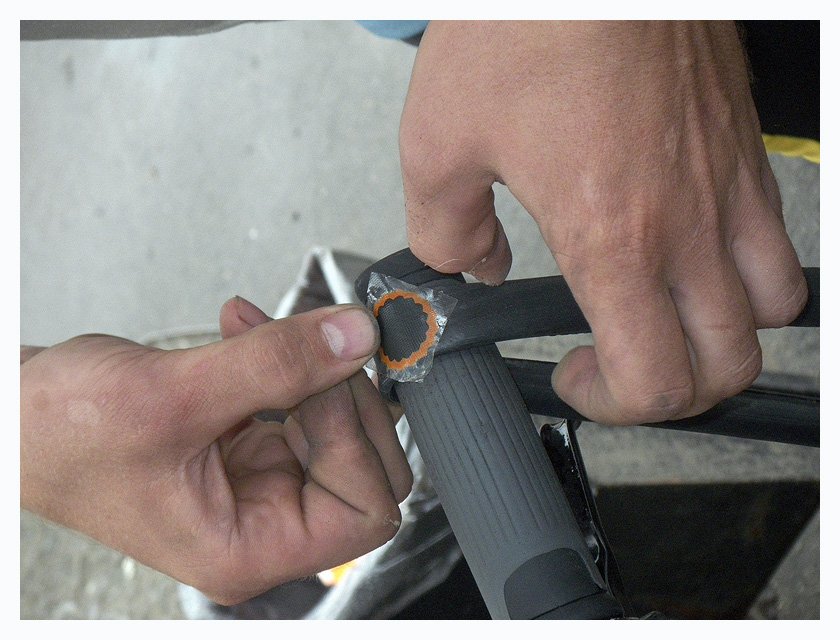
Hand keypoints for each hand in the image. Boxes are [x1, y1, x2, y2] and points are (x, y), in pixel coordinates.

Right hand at [20, 298, 411, 604]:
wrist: (16, 415)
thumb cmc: (61, 434)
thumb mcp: (177, 396)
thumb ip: (278, 366)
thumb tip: (356, 337)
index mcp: (247, 550)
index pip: (365, 510)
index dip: (356, 438)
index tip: (324, 373)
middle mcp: (261, 526)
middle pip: (365, 469)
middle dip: (342, 395)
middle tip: (306, 341)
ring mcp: (258, 486)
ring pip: (339, 431)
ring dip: (312, 367)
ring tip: (253, 326)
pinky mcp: (247, 449)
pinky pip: (302, 406)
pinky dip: (286, 362)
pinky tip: (245, 330)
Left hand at [400, 20, 806, 424]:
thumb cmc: (526, 26)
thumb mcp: (438, 145)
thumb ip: (448, 231)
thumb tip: (471, 265)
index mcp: (614, 238)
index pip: (655, 380)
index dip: (615, 406)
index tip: (576, 379)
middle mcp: (688, 224)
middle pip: (729, 362)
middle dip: (677, 390)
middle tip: (625, 367)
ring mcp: (728, 185)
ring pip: (771, 306)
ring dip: (724, 334)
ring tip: (669, 319)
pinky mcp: (743, 147)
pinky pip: (776, 235)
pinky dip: (744, 268)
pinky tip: (691, 250)